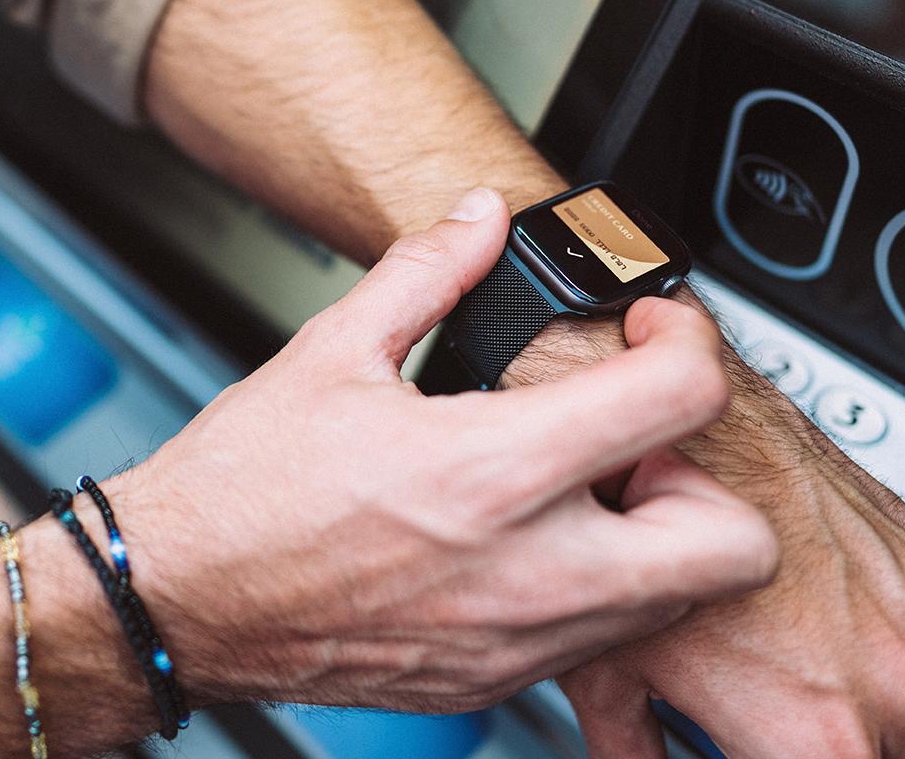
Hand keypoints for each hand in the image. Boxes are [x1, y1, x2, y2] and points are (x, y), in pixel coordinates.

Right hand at [104, 189, 778, 712]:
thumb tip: (479, 219)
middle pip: (731, 547)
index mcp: (491, 470)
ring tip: (576, 491)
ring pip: (675, 609)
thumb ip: (427, 274)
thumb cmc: (238, 490)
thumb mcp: (331, 352)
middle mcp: (524, 570)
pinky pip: (597, 646)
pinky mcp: (492, 684)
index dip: (688, 341)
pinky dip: (594, 593)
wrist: (173, 600)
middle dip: (706, 480)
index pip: (679, 401)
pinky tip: (522, 545)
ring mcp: (515, 642)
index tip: (653, 330)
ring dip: (656, 541)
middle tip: (638, 440)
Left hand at [545, 335, 904, 756]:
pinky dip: (857, 609)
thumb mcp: (606, 667)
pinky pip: (902, 607)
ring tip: (762, 641)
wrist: (677, 404)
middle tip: (744, 704)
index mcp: (820, 727)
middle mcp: (891, 677)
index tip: (737, 743)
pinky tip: (787, 584)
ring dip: (842, 675)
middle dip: (810, 732)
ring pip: (893, 683)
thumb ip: (629, 744)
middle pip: (871, 747)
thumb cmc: (637, 524)